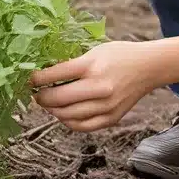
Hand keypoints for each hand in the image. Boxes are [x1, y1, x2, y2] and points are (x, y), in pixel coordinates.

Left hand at [29, 41, 161, 131]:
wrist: (148, 67)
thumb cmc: (118, 55)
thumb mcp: (93, 51)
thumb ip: (72, 64)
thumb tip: (45, 75)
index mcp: (91, 65)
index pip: (54, 75)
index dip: (36, 79)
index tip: (29, 80)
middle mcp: (99, 87)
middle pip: (59, 99)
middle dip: (42, 98)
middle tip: (36, 95)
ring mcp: (106, 105)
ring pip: (68, 116)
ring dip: (53, 111)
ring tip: (48, 104)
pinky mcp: (112, 118)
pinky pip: (83, 126)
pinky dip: (68, 122)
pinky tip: (63, 114)